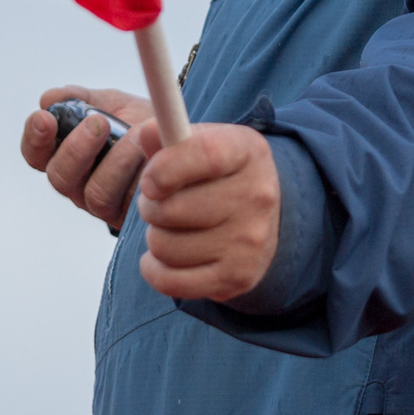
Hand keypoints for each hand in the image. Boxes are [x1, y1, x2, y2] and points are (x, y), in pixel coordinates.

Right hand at [21, 85, 151, 231]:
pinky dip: (140, 178)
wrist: (180, 141)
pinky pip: (130, 204)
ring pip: (95, 193)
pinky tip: (151, 158)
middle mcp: (78, 184)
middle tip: (99, 123)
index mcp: (65, 155)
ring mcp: (103, 204)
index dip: (35, 138)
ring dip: (115, 162)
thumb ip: (80, 99)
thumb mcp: (110, 103)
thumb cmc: (138, 123)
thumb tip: (49, 99)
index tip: (44, 118)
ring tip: (135, 136)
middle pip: (60, 176)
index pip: (36, 154)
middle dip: (77, 148)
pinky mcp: (130, 216)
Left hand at [136, 122, 280, 301]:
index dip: (166, 168)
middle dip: (150, 207)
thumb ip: (170, 136)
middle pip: (172, 209)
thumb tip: (148, 133)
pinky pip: (170, 281)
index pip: (205, 155)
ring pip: (165, 246)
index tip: (149, 182)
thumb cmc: (220, 177)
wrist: (265, 220)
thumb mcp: (203, 144)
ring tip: (170, 229)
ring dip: (155, 238)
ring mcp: (249, 241)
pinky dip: (155, 270)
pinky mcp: (238, 277)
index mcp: (247, 152)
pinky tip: (164, 258)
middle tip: (159, 204)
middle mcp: (256, 196)